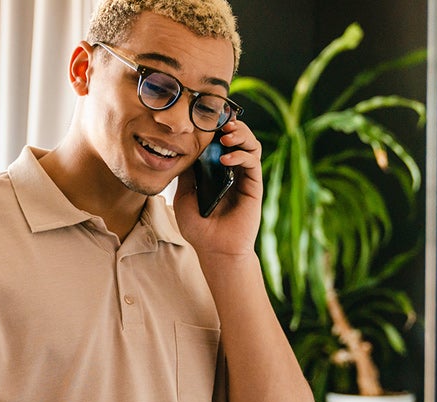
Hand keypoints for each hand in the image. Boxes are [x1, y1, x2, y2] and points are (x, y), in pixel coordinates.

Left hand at [172, 119, 265, 261]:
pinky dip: (240, 155)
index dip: (216, 127)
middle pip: (238, 137)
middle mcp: (233, 170)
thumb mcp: (184, 195)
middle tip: (220, 121)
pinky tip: (226, 159)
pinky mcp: (254, 185)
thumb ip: (186, 173)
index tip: (206, 116)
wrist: (214, 249)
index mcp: (216, 170)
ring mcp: (244, 177)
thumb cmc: (198, 226)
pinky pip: (252, 162)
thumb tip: (182, 149)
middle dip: (231, 125)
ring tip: (225, 136)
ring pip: (250, 145)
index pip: (219, 141)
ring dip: (240, 135)